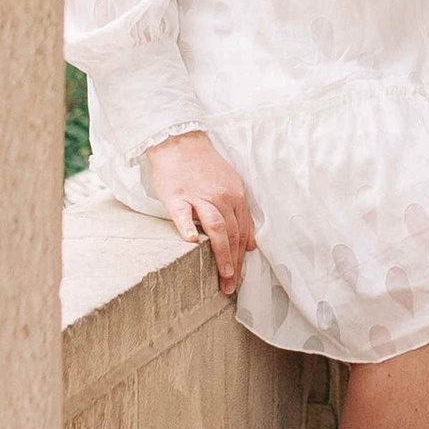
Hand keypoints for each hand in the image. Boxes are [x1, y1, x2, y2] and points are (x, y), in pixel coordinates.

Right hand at [143, 130, 256, 291]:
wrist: (179, 142)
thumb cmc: (203, 165)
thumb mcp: (230, 184)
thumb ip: (240, 213)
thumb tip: (251, 243)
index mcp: (235, 196)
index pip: (243, 230)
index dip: (242, 256)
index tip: (239, 275)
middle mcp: (221, 197)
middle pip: (232, 234)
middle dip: (234, 263)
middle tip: (230, 286)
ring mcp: (199, 196)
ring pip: (217, 228)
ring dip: (222, 254)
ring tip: (223, 276)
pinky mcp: (177, 196)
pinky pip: (183, 214)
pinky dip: (188, 227)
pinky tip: (193, 242)